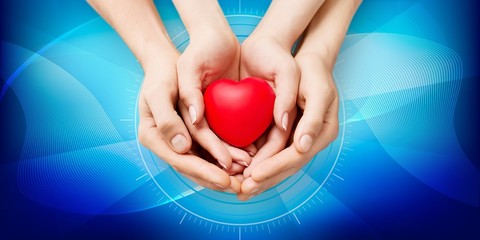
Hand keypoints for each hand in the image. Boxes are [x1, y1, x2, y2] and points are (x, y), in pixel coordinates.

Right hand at [137, 53, 239, 191]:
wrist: (170, 63)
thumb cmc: (163, 73)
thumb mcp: (159, 91)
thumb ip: (167, 119)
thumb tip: (182, 147)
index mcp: (153, 137)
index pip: (181, 161)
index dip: (204, 172)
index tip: (225, 179)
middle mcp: (167, 143)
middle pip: (194, 167)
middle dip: (218, 178)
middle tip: (241, 186)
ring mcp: (181, 139)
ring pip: (205, 161)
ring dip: (226, 171)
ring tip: (247, 175)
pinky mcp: (194, 134)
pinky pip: (211, 150)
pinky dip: (228, 156)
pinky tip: (246, 159)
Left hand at [238, 53, 338, 199]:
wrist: (306, 60)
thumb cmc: (313, 72)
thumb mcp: (317, 90)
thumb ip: (312, 118)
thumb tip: (302, 146)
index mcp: (322, 132)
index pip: (297, 157)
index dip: (275, 168)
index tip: (254, 176)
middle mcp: (311, 140)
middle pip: (287, 166)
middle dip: (265, 180)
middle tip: (242, 191)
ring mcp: (298, 138)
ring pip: (278, 164)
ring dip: (260, 179)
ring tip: (240, 190)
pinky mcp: (286, 133)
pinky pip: (272, 153)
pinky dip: (258, 164)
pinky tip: (242, 172)